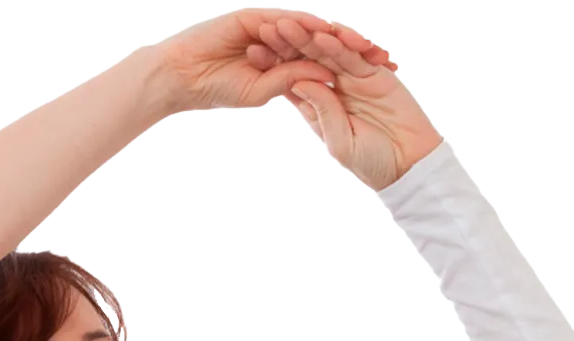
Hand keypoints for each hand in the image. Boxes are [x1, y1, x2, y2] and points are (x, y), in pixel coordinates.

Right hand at [153, 8, 395, 115]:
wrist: (184, 77)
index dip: (352, 70)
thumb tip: (327, 77)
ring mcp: (272, 25)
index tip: (380, 82)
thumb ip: (294, 80)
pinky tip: (333, 37)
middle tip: (389, 61)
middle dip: (358, 51)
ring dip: (342, 38)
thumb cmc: (218, 88)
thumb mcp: (265, 91)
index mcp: (287, 58)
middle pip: (327, 41)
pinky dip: (311, 28)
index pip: (326, 61)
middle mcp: (284, 38)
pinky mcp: (258, 16)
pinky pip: (290, 21)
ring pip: (314, 29)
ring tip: (369, 49)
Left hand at [248, 14, 439, 189]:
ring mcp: (353, 79)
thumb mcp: (340, 142)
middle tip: (264, 29)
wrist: (409, 164)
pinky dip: (339, 45)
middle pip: (306, 61)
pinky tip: (321, 34)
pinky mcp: (373, 73)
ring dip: (308, 38)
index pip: (291, 81)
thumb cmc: (372, 163)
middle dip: (286, 44)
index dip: (273, 67)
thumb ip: (321, 111)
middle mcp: (332, 89)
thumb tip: (297, 81)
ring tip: (287, 25)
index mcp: (317, 109)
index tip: (252, 54)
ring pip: (327, 53)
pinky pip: (353, 55)